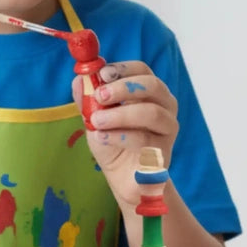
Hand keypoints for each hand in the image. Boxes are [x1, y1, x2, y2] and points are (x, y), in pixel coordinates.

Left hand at [73, 61, 178, 206]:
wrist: (123, 178)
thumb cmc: (113, 141)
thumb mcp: (95, 118)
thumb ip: (88, 99)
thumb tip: (79, 79)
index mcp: (149, 91)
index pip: (143, 70)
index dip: (123, 69)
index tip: (102, 74)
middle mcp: (165, 106)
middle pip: (153, 85)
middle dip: (123, 88)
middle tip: (99, 96)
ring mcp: (168, 129)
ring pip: (152, 113)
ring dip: (120, 114)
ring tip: (96, 121)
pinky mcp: (164, 151)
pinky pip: (145, 139)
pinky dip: (119, 136)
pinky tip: (101, 137)